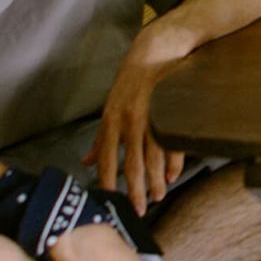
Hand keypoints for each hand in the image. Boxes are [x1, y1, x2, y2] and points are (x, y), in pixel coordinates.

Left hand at [84, 31, 186, 214]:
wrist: (156, 51)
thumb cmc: (130, 82)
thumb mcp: (110, 107)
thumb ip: (100, 139)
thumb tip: (86, 162)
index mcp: (112, 121)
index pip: (108, 159)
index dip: (109, 182)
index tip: (111, 200)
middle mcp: (131, 122)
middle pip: (133, 164)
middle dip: (136, 190)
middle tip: (140, 209)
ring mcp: (153, 118)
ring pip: (154, 158)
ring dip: (157, 181)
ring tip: (158, 196)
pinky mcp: (171, 113)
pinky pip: (173, 144)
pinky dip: (174, 162)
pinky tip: (173, 176)